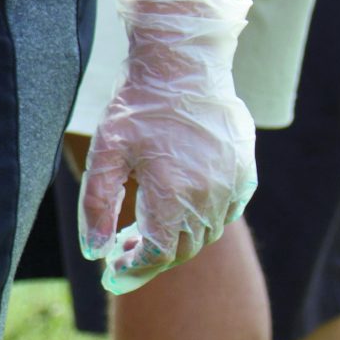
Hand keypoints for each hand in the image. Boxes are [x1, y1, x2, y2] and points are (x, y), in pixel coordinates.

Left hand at [79, 0, 256, 293]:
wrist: (183, 66)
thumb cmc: (137, 108)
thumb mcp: (105, 153)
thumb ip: (97, 206)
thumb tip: (95, 252)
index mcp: (174, 192)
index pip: (157, 253)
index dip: (133, 269)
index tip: (111, 273)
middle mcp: (210, 194)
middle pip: (182, 250)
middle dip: (150, 259)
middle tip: (121, 253)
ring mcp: (233, 184)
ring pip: (204, 234)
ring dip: (175, 242)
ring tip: (141, 232)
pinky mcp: (245, 173)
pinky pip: (224, 213)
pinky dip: (200, 222)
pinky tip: (175, 209)